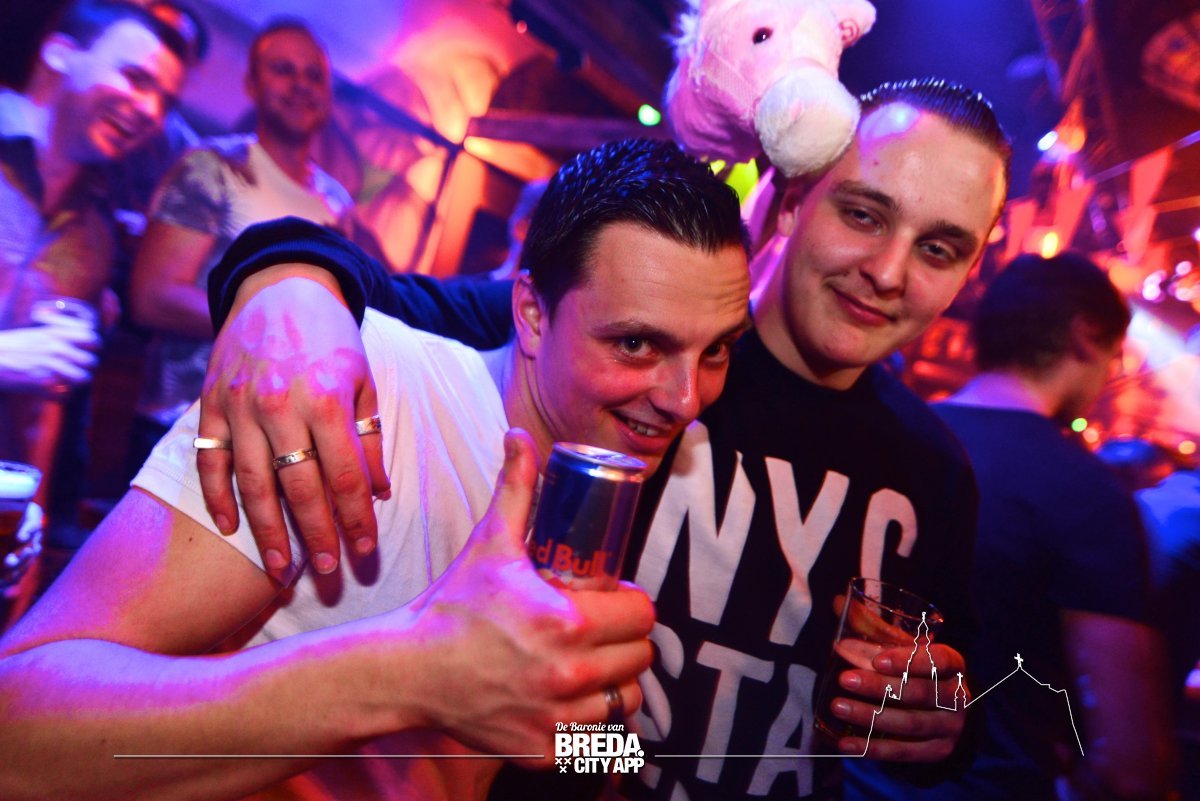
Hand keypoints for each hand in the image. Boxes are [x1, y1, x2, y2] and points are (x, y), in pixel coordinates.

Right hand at [0, 325, 98, 392]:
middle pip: (91, 361)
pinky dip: (60, 397)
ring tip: (62, 385)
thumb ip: (61, 337)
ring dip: (75, 384)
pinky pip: (66, 395)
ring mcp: (49, 365)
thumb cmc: (11, 347)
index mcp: (56, 333)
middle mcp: (56, 347)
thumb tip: (85, 343)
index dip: (91, 349)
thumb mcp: (37, 333)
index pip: (93, 339)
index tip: (82, 353)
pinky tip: (48, 394)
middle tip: (72, 373)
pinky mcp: (40, 383)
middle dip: (85, 369)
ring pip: (84, 379)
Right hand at [196, 273, 388, 577]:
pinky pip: (211, 461)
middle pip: (301, 489)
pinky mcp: (210, 403)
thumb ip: (369, 438)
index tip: (365, 552)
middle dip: (317, 538)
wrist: (279, 287)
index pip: (346, 477)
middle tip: (330, 575)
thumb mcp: (364, 380)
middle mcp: (280, 405)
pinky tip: (230, 529)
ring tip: (281, 571)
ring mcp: (239, 405)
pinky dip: (218, 498)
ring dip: (267, 533)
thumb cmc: (331, 338)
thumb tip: (379, 494)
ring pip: (253, 485)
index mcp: (327, 398)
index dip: (357, 520)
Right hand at [407, 429, 653, 765]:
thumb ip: (515, 488)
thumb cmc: (453, 606)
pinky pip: (594, 738)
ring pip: (624, 700)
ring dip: (613, 682)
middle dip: (625, 640)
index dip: (631, 603)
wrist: (409, 669)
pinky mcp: (544, 750)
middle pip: (639, 657)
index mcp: (568, 621)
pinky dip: (588, 724)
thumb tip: (520, 436)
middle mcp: (569, 674)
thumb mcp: (490, 542)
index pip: (643, 614)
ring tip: (588, 663)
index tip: (611, 598)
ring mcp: (558, 719)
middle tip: (600, 629)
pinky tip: (567, 699)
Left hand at [826, 642, 967, 760]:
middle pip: (921, 693)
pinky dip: (873, 749)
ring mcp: (950, 727)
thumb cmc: (918, 671)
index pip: (938, 661)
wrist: (946, 712)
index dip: (909, 660)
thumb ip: (876, 629)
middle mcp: (958, 697)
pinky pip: (904, 753)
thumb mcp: (907, 649)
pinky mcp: (938, 752)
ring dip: (871, 717)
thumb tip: (838, 602)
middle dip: (879, 687)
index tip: (876, 659)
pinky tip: (845, 744)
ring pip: (911, 724)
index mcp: (953, 665)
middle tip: (844, 679)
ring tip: (838, 706)